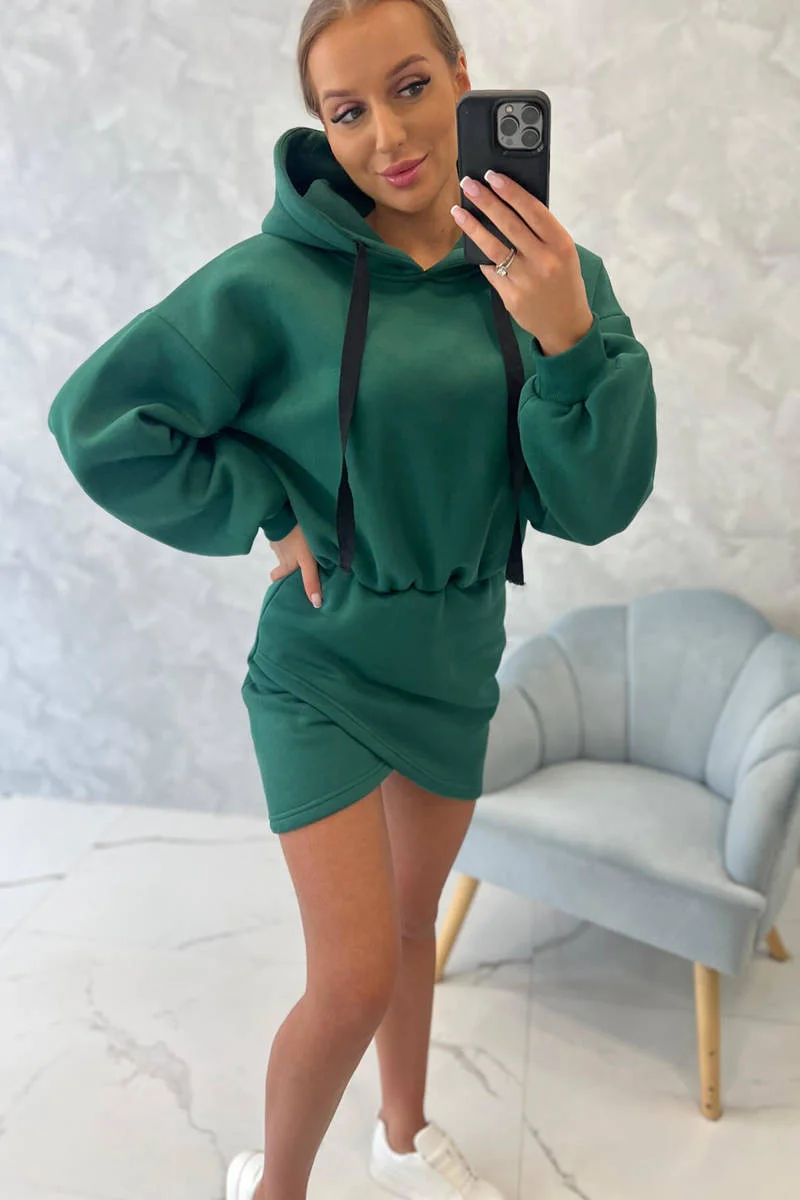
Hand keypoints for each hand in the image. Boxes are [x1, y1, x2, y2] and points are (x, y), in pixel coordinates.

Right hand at [269, 524, 322, 608]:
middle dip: (289, 564)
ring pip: (285, 548)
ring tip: (307, 545)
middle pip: (281, 562)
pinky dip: (291, 534)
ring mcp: (278, 539)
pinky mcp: (279, 526)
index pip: (276, 578)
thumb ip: (311, 580)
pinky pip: (285, 533)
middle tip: (301, 563)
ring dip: (292, 548)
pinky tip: (302, 530)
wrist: (284, 511)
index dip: (279, 582)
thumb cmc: (296, 539)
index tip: (286, 584)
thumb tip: (316, 604)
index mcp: (285, 564)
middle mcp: (279, 554)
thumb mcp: (307, 561)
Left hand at [451, 172, 593, 356]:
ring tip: (458, 210)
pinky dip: (480, 254)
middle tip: (469, 184)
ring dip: (472, 225)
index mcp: (560, 244)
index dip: (511, 191)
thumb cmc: (565, 282)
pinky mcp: (510, 296)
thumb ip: (543, 232)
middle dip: (486, 201)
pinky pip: (490, 269)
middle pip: (509, 224)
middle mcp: (543, 260)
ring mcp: (525, 280)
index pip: (532, 210)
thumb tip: (511, 205)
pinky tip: (471, 240)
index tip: (493, 176)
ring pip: (492, 246)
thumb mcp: (564, 253)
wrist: (566, 324)